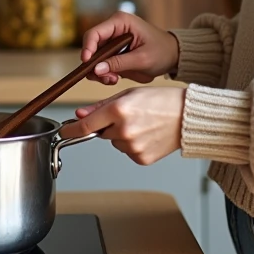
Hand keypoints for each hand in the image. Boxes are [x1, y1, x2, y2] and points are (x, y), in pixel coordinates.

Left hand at [60, 87, 184, 164]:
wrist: (188, 117)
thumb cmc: (162, 101)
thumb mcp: (129, 94)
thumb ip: (101, 106)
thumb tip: (80, 115)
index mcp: (118, 111)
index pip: (85, 126)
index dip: (71, 130)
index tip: (65, 132)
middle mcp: (123, 131)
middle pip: (102, 133)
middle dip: (109, 125)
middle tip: (129, 116)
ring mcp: (132, 147)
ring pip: (116, 143)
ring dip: (122, 135)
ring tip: (143, 125)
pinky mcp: (141, 158)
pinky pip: (128, 152)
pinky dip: (134, 145)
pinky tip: (147, 135)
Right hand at [80, 11, 179, 84]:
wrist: (172, 55)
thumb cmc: (162, 52)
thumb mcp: (142, 59)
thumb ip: (119, 63)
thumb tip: (96, 69)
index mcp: (120, 22)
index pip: (94, 33)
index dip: (87, 48)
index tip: (87, 64)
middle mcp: (113, 28)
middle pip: (92, 46)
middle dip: (95, 64)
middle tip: (106, 78)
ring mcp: (112, 40)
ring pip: (94, 57)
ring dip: (100, 71)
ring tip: (114, 79)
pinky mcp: (113, 51)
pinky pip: (101, 63)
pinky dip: (105, 73)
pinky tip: (115, 78)